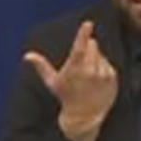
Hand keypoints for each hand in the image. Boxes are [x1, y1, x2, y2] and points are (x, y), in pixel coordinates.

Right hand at [24, 20, 117, 140]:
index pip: (80, 46)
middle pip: (93, 44)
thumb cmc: (66, 97)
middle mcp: (91, 70)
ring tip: (88, 75)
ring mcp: (103, 74)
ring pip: (100, 54)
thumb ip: (41, 66)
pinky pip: (108, 63)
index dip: (84, 33)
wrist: (84, 116)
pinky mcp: (112, 78)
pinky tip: (96, 79)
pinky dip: (102, 67)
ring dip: (95, 58)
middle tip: (80, 64)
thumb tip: (27, 55)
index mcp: (75, 68)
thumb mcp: (52, 82)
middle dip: (87, 48)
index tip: (88, 24)